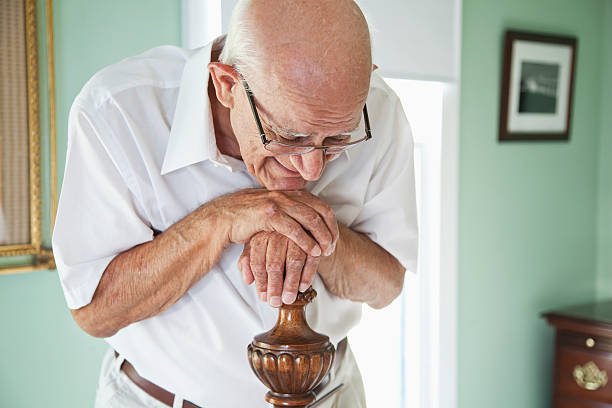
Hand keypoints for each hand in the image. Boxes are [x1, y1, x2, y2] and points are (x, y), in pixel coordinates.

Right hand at [211, 189, 338, 256]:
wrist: (223, 218)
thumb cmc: (248, 218)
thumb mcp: (273, 211)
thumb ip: (290, 212)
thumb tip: (309, 222)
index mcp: (290, 193)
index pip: (321, 205)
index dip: (331, 223)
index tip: (334, 239)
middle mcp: (287, 194)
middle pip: (320, 211)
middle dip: (330, 231)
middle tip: (332, 247)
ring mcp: (278, 203)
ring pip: (310, 219)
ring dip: (321, 237)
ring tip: (326, 251)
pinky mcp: (269, 214)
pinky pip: (294, 228)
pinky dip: (306, 241)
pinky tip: (312, 251)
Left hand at [238, 231, 320, 306]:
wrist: (297, 225)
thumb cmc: (273, 238)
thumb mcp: (256, 246)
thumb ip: (248, 262)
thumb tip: (247, 280)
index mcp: (261, 237)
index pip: (258, 262)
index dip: (261, 282)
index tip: (263, 296)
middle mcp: (278, 235)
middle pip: (275, 264)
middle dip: (275, 286)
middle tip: (275, 301)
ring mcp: (296, 237)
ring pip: (293, 262)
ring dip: (291, 283)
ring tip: (288, 298)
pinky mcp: (313, 241)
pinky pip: (311, 260)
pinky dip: (307, 275)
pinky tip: (302, 287)